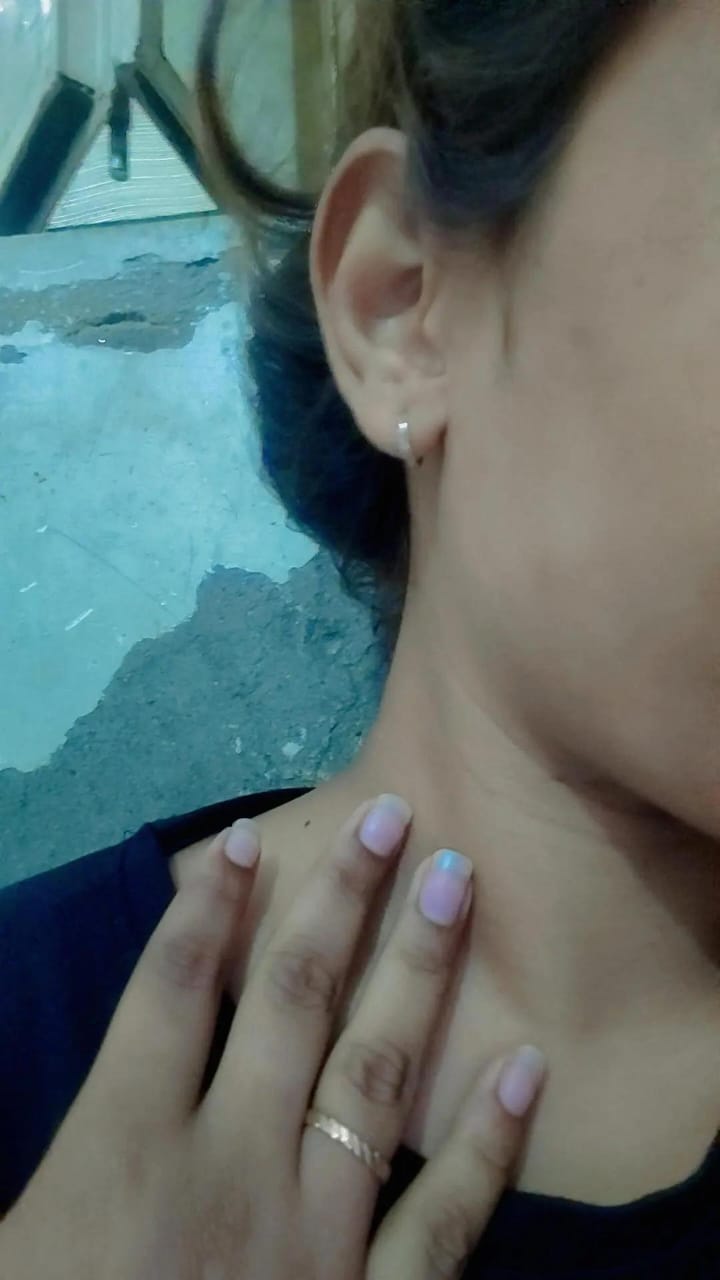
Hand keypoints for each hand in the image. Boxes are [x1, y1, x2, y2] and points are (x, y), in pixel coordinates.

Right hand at [0, 796, 546, 1279]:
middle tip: (390, 813)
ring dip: (417, 972)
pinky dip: (488, 1148)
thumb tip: (111, 1061)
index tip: (249, 837)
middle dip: (339, 899)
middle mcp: (228, 1169)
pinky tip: (527, 1069)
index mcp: (122, 1151)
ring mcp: (312, 1238)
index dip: (209, 908)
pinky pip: (442, 1224)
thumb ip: (62, 1145)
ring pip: (373, 1076)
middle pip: (290, 1003)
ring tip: (454, 883)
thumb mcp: (14, 1238)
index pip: (171, 993)